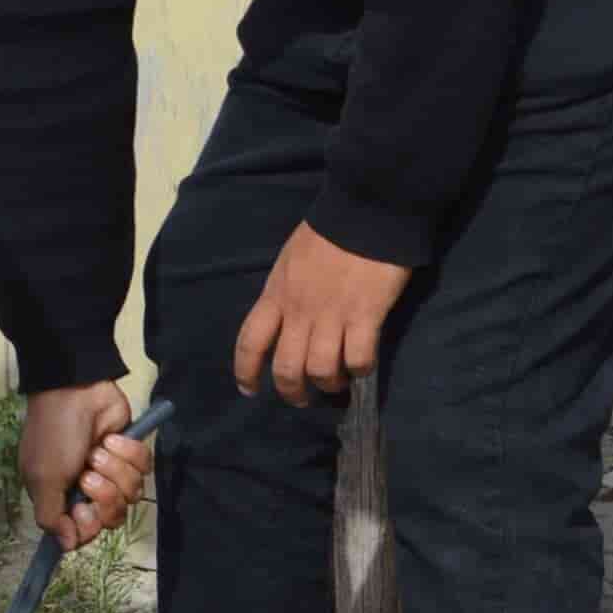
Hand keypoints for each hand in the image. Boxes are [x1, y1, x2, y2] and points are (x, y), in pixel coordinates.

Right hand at [18, 381, 153, 544]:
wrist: (75, 392)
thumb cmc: (54, 436)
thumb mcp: (43, 478)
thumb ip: (51, 516)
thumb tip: (64, 546)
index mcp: (62, 498)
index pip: (83, 533)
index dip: (88, 527)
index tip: (81, 510)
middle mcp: (88, 490)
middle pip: (112, 517)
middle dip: (104, 495)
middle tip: (89, 473)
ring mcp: (112, 473)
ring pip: (131, 494)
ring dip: (115, 469)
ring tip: (99, 450)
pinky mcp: (131, 455)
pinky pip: (144, 470)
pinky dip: (128, 453)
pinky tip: (112, 438)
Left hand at [234, 222, 407, 405]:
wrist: (364, 212)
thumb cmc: (327, 233)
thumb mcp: (289, 263)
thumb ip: (285, 292)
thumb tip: (286, 316)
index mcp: (275, 296)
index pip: (250, 342)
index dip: (246, 371)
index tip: (249, 390)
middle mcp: (298, 311)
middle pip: (285, 367)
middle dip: (292, 392)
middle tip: (303, 399)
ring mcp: (331, 315)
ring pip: (320, 370)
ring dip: (329, 384)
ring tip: (338, 383)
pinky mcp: (365, 315)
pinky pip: (358, 358)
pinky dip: (360, 369)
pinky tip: (363, 366)